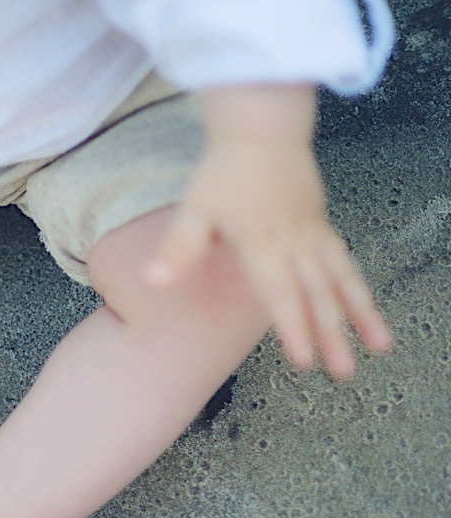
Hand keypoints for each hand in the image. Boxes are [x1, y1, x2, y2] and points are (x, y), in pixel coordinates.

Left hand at [147, 137, 392, 379]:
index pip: (280, 294)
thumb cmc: (224, 170)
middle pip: (318, 294)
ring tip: (380, 344)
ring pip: (342, 278)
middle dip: (333, 335)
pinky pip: (343, 259)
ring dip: (361, 313)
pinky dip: (355, 284)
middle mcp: (294, 243)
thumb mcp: (194, 209)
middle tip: (345, 372)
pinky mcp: (319, 221)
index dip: (293, 328)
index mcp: (263, 245)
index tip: (306, 360)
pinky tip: (362, 303)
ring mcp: (312, 231)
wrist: (262, 127)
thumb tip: (154, 280)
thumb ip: (179, 248)